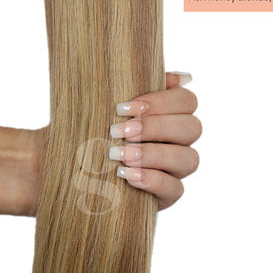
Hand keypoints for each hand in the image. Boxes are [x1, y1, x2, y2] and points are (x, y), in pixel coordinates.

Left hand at [109, 72, 201, 210]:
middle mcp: (181, 142)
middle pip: (191, 128)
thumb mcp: (113, 108)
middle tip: (118, 131)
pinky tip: (126, 174)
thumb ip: (141, 87)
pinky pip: (175, 188)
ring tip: (120, 155)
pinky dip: (151, 180)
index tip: (126, 108)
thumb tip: (181, 77)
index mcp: (172, 115)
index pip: (187, 101)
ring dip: (153, 154)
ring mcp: (177, 170)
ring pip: (188, 159)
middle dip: (154, 128)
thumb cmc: (99, 133)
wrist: (80, 172)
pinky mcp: (168, 196)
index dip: (162, 102)